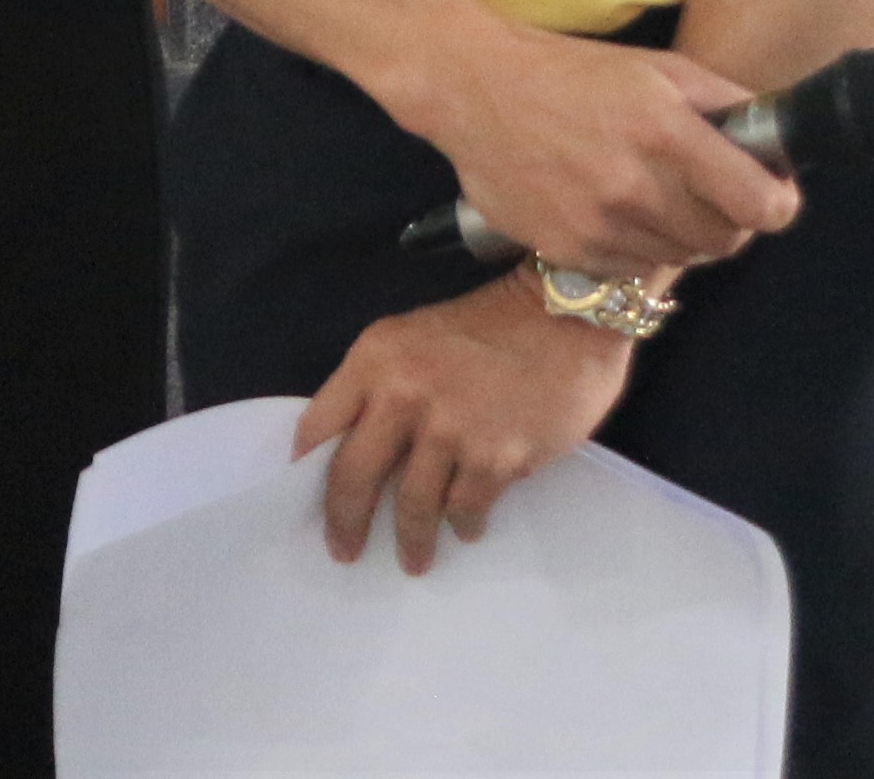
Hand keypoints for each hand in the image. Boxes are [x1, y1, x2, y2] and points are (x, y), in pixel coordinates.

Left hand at [299, 271, 638, 571]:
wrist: (568, 314)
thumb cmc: (491, 325)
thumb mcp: (417, 336)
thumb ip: (383, 385)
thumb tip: (362, 450)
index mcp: (377, 357)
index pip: (319, 425)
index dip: (306, 469)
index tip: (305, 498)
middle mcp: (404, 393)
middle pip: (353, 476)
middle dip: (344, 522)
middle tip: (344, 551)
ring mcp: (450, 429)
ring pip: (412, 505)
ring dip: (411, 539)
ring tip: (413, 559)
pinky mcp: (495, 457)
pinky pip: (465, 509)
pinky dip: (464, 524)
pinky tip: (466, 529)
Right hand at [417, 30, 790, 274]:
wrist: (477, 90)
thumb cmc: (574, 73)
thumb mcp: (660, 68)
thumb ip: (724, 102)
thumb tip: (775, 141)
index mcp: (667, 130)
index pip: (758, 204)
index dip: (778, 205)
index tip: (774, 196)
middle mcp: (636, 185)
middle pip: (725, 242)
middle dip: (732, 221)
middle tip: (715, 195)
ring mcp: (600, 224)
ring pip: (679, 258)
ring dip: (682, 235)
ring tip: (656, 196)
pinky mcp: (568, 250)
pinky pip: (630, 270)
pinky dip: (636, 248)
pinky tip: (616, 210)